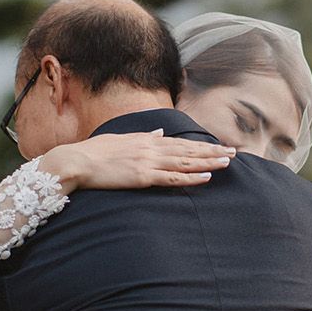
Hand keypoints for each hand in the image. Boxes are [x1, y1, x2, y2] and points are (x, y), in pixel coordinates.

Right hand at [44, 131, 233, 190]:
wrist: (76, 160)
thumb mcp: (123, 139)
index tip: (219, 145)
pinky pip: (173, 178)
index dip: (201, 144)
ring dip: (208, 162)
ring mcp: (148, 162)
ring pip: (186, 162)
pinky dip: (191, 178)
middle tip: (234, 152)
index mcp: (147, 139)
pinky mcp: (143, 176)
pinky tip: (207, 177)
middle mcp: (151, 148)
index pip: (181, 142)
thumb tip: (161, 132)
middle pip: (188, 150)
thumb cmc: (95, 152)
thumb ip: (145, 137)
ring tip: (228, 162)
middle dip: (212, 151)